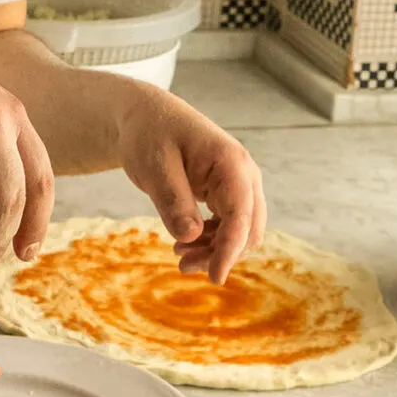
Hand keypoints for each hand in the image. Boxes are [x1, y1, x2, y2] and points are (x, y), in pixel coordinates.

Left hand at [113, 88, 266, 284]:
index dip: (230, 251)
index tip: (215, 279)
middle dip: (221, 254)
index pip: (241, 216)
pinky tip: (185, 243)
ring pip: (241, 232)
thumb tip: (191, 237)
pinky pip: (229, 226)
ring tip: (178, 256)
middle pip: (248, 230)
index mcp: (231, 163)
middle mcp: (244, 175)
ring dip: (215, 250)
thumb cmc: (150, 135)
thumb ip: (173, 200)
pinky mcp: (228, 194)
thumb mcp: (154, 167)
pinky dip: (211, 241)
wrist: (148, 118)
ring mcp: (239, 185)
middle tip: (182, 264)